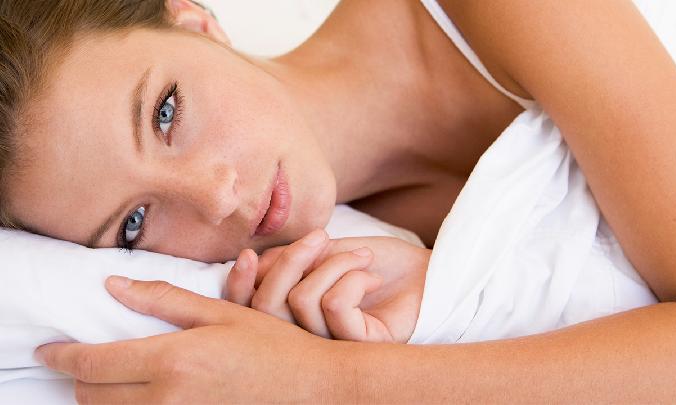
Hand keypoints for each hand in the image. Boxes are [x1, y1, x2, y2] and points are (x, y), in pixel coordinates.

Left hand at [35, 278, 335, 403]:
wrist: (314, 388)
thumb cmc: (274, 347)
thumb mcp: (223, 313)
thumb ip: (164, 300)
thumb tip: (114, 285)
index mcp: (172, 360)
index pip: (94, 364)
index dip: (63, 357)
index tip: (49, 351)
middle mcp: (167, 399)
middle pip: (94, 396)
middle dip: (81, 379)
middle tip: (87, 361)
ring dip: (102, 398)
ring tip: (114, 379)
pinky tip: (147, 395)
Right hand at [225, 229, 429, 342]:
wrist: (429, 271)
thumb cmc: (378, 264)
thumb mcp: (328, 254)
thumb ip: (292, 261)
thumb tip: (253, 264)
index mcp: (295, 318)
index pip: (250, 312)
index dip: (238, 287)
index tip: (247, 253)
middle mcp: (309, 338)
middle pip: (267, 308)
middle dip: (289, 262)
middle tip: (320, 237)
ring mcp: (334, 346)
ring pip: (301, 300)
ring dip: (334, 263)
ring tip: (362, 257)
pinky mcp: (360, 346)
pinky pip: (335, 305)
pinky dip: (352, 277)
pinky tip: (373, 277)